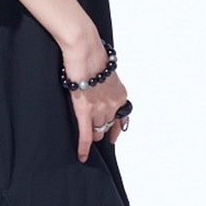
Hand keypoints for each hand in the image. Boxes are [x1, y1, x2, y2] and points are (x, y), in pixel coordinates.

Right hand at [63, 41, 129, 163]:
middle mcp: (113, 103)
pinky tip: (82, 156)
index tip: (115, 135)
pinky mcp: (85, 110)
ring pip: (98, 131)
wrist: (84, 49)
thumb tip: (99, 88)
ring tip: (88, 141)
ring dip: (93, 136)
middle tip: (98, 137)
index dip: (119, 128)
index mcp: (120, 93)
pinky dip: (84, 147)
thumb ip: (105, 84)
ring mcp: (100, 108)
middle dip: (103, 131)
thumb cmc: (92, 53)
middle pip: (108, 125)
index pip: (123, 117)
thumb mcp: (106, 71)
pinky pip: (86, 134)